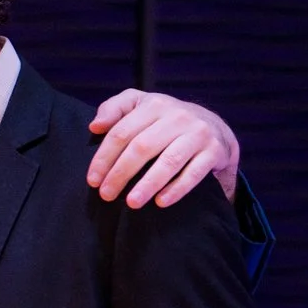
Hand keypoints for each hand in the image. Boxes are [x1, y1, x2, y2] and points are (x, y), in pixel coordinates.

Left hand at [87, 91, 240, 207]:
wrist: (213, 127)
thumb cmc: (165, 119)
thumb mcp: (140, 105)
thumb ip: (115, 109)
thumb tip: (94, 126)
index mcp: (154, 105)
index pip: (122, 132)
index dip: (104, 158)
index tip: (92, 180)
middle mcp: (178, 116)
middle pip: (142, 147)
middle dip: (120, 173)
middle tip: (106, 195)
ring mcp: (198, 133)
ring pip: (169, 161)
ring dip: (148, 184)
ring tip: (132, 203)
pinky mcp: (214, 151)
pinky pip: (194, 173)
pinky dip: (177, 189)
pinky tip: (161, 202)